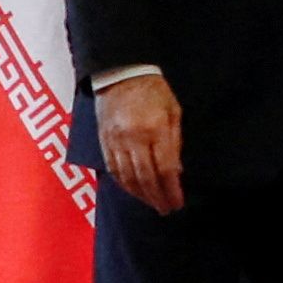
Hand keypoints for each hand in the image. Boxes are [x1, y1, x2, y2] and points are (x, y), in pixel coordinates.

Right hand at [93, 73, 185, 215]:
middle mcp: (134, 138)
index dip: (172, 190)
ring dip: (141, 195)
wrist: (121, 73)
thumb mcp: (174, 111)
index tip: (178, 202)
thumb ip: (176, 142)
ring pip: (128, 177)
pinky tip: (134, 192)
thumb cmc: (153, 91)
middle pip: (146, 178)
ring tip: (153, 204)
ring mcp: (116, 141)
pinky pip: (113, 170)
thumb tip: (178, 171)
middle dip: (158, 197)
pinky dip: (124, 185)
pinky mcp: (104, 141)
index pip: (165, 169)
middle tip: (166, 209)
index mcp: (155, 129)